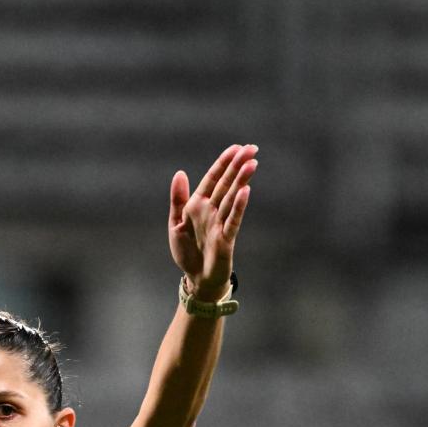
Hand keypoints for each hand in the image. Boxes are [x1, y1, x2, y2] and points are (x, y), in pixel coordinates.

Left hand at [168, 143, 257, 302]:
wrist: (196, 278)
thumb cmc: (187, 252)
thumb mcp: (175, 223)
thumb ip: (178, 199)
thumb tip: (180, 173)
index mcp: (198, 204)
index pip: (213, 179)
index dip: (223, 163)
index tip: (236, 148)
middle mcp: (212, 210)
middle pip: (226, 184)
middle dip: (238, 166)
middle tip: (252, 148)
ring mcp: (220, 223)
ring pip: (232, 197)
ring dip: (242, 181)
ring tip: (252, 164)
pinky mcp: (226, 238)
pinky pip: (233, 219)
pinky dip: (239, 205)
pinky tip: (246, 191)